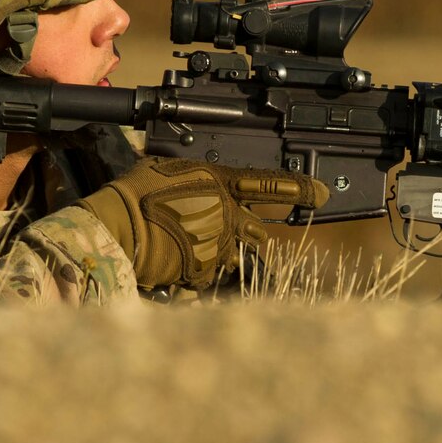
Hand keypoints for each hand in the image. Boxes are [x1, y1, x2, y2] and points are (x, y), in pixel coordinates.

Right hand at [76, 157, 328, 291]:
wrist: (119, 230)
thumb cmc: (137, 193)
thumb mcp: (167, 169)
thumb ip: (192, 176)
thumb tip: (192, 176)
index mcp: (222, 183)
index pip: (272, 185)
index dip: (300, 190)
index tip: (321, 195)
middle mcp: (229, 215)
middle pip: (257, 230)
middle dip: (248, 232)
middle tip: (224, 229)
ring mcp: (220, 245)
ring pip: (235, 254)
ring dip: (220, 252)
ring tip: (188, 245)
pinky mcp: (207, 271)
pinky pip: (213, 273)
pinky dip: (201, 270)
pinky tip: (177, 260)